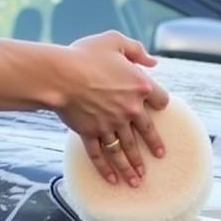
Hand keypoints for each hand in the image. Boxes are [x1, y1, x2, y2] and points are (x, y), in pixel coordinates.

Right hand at [55, 31, 169, 185]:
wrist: (60, 75)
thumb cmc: (84, 54)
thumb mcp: (114, 40)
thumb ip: (136, 49)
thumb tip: (153, 61)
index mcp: (139, 86)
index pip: (160, 99)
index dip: (160, 103)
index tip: (158, 108)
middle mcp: (128, 110)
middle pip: (146, 131)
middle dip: (154, 145)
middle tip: (159, 156)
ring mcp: (110, 124)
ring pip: (125, 149)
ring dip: (132, 166)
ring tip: (138, 179)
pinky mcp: (90, 133)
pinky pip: (100, 155)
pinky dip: (106, 169)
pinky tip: (113, 181)